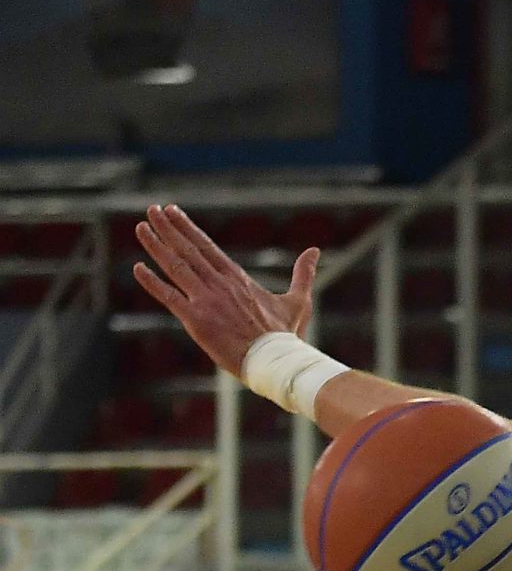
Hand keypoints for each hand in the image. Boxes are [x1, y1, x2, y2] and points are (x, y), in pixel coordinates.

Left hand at [133, 204, 319, 377]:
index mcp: (238, 278)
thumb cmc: (285, 335)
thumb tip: (315, 251)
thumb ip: (303, 274)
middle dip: (168, 228)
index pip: (206, 245)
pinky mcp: (195, 320)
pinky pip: (168, 297)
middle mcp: (219, 284)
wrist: (275, 360)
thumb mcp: (298, 300)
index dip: (187, 227)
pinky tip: (137, 267)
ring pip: (175, 266)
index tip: (171, 211)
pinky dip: (152, 282)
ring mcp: (206, 300)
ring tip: (141, 227)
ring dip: (156, 245)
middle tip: (151, 210)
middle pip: (188, 249)